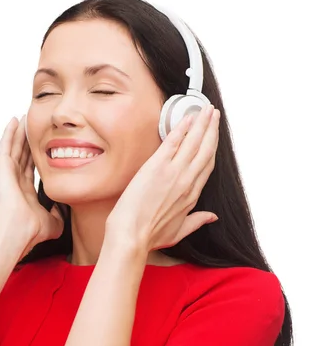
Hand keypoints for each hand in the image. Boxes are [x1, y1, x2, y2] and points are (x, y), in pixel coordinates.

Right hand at [0, 115, 64, 255]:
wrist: (19, 230)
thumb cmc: (33, 230)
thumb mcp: (53, 222)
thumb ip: (59, 214)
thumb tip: (65, 211)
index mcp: (26, 192)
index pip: (31, 169)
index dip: (37, 156)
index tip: (43, 145)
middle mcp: (15, 181)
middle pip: (22, 155)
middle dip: (27, 140)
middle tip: (32, 125)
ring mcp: (8, 174)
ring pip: (14, 147)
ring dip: (19, 133)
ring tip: (23, 118)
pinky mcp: (2, 168)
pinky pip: (6, 146)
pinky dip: (10, 133)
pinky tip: (14, 121)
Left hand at [105, 105, 219, 251]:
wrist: (132, 235)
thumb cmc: (150, 235)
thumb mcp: (179, 232)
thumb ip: (197, 221)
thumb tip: (212, 217)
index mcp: (192, 196)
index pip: (207, 166)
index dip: (212, 148)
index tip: (213, 136)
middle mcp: (187, 181)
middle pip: (206, 150)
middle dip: (211, 129)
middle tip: (213, 114)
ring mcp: (174, 172)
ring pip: (194, 142)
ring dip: (201, 123)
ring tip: (205, 109)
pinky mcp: (157, 166)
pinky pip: (174, 142)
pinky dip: (182, 128)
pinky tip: (187, 117)